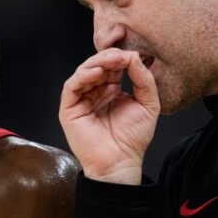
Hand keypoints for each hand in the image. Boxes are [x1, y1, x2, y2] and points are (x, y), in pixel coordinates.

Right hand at [58, 48, 160, 183]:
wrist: (120, 162)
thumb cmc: (133, 139)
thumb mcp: (148, 104)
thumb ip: (144, 79)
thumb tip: (134, 56)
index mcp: (111, 90)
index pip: (112, 66)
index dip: (120, 58)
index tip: (132, 55)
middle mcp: (95, 93)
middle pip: (97, 65)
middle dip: (108, 57)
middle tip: (120, 56)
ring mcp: (81, 100)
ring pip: (83, 72)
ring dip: (96, 63)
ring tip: (111, 61)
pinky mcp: (69, 109)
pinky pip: (71, 87)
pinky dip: (82, 76)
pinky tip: (96, 74)